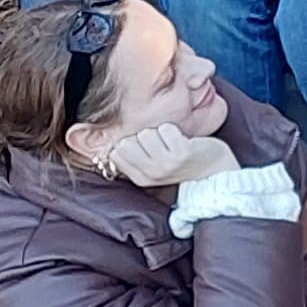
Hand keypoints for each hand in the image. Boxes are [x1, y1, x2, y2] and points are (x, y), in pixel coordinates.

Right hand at [100, 117, 236, 189]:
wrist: (216, 174)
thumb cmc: (183, 165)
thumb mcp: (153, 166)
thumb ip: (132, 155)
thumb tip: (90, 138)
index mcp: (140, 178)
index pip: (117, 151)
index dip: (132, 142)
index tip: (148, 148)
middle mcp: (150, 174)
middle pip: (130, 140)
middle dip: (145, 136)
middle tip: (163, 147)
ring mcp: (166, 165)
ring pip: (147, 132)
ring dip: (162, 133)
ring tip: (174, 145)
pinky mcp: (182, 154)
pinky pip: (166, 129)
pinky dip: (174, 131)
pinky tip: (184, 142)